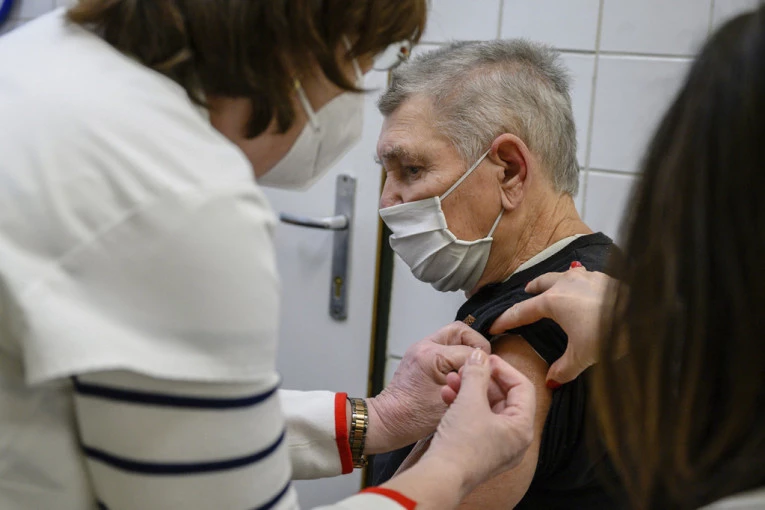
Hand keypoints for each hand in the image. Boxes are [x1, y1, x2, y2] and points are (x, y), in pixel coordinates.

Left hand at [365, 322, 490, 452]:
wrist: (388, 421)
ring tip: (474, 367)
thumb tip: (488, 375)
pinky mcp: (418, 355)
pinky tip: (460, 371)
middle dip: (476, 345)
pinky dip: (454, 353)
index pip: (470, 352)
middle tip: (484, 364)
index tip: (490, 378)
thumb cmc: (414, 418)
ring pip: (451, 335)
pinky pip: (442, 344)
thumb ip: (470, 385)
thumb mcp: (450, 404)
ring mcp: (419, 348)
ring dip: (465, 347)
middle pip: (460, 331)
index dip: (484, 365)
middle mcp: (424, 346)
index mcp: (432, 356)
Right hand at [424, 350, 535, 494]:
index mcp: (522, 428)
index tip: (485, 358)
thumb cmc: (460, 447)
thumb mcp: (469, 401)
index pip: (522, 387)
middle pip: (504, 397)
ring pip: (487, 408)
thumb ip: (477, 374)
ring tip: (451, 380)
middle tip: (466, 367)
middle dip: (481, 379)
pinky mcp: (480, 450)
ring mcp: (497, 446)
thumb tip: (480, 356)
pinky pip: (477, 420)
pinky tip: (447, 396)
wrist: (440, 477)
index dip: (503, 368)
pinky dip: (464, 405)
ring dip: (469, 390)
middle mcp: (514, 439)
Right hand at [489, 267, 612, 385]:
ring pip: (561, 275)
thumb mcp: (582, 358)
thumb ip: (563, 369)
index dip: (506, 320)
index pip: (521, 311)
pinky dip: (576, 281)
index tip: (494, 326)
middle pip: (540, 283)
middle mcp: (565, 284)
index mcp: (552, 301)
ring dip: (553, 281)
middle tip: (525, 294)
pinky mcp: (604, 277)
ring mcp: (585, 276)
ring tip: (552, 287)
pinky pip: (582, 275)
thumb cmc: (607, 334)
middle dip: (530, 290)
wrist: (643, 316)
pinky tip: (583, 289)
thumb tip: (551, 382)